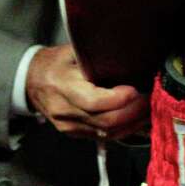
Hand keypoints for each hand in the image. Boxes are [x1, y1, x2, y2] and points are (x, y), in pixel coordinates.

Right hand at [26, 44, 147, 140]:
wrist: (32, 82)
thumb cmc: (57, 63)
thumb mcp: (73, 50)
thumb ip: (97, 53)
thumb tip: (128, 49)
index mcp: (63, 86)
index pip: (92, 101)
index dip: (118, 98)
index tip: (137, 88)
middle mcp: (65, 111)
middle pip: (104, 120)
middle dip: (133, 111)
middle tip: (152, 97)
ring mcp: (70, 126)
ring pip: (107, 132)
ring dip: (133, 123)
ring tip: (151, 108)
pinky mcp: (76, 133)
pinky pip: (104, 136)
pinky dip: (125, 130)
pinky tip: (140, 120)